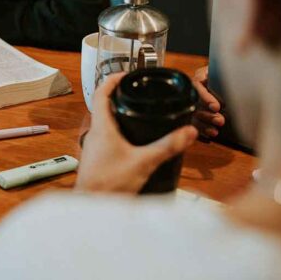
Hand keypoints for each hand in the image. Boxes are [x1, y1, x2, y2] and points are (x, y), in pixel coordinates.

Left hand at [75, 74, 197, 192]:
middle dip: (120, 96)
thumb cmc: (109, 184)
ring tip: (138, 112)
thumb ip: (167, 146)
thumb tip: (188, 132)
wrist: (92, 205)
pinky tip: (133, 140)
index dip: (113, 79)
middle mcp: (94, 133)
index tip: (128, 74)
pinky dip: (118, 131)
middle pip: (103, 106)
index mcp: (101, 127)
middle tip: (138, 92)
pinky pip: (106, 137)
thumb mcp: (144, 162)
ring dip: (118, 114)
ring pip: (104, 122)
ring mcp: (93, 146)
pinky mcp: (96, 158)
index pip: (101, 93)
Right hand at [192, 66, 224, 136]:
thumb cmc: (227, 76)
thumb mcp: (223, 71)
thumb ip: (220, 75)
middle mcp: (193, 92)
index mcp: (199, 78)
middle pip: (194, 105)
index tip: (216, 107)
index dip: (205, 98)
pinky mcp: (195, 117)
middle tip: (220, 120)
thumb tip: (218, 80)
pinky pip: (194, 127)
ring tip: (214, 132)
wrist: (231, 80)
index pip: (196, 87)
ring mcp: (193, 106)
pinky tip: (208, 138)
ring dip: (203, 126)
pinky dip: (201, 134)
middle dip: (207, 115)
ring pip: (193, 117)